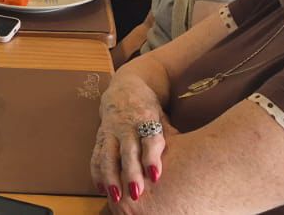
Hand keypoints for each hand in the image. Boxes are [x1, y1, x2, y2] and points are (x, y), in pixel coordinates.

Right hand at [92, 86, 173, 204]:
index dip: (151, 158)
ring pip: (108, 155)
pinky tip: (102, 188)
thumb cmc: (147, 106)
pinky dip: (97, 173)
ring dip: (111, 177)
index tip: (155, 176)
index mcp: (145, 118)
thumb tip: (187, 153)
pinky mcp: (100, 135)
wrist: (124, 87)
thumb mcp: (161, 115)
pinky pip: (96, 155)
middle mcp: (126, 125)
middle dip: (131, 173)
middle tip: (136, 193)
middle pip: (127, 151)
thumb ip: (168, 134)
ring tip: (116, 196)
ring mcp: (111, 131)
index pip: (149, 139)